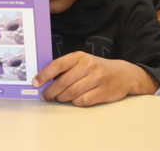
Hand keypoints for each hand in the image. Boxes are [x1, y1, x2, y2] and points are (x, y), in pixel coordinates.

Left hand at [32, 52, 156, 106]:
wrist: (124, 74)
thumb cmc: (98, 68)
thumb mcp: (83, 62)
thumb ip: (67, 68)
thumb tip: (44, 80)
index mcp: (80, 56)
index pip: (58, 65)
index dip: (44, 75)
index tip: (35, 83)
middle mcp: (88, 66)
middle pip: (63, 82)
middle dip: (51, 91)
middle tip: (45, 96)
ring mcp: (97, 79)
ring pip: (71, 93)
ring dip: (61, 98)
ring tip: (58, 98)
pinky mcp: (102, 92)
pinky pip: (82, 101)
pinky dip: (75, 102)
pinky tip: (74, 100)